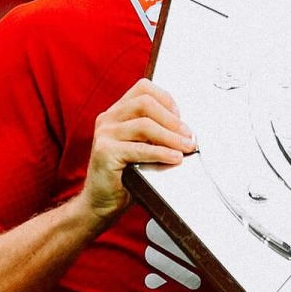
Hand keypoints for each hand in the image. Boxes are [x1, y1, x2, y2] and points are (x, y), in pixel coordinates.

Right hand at [82, 79, 195, 224]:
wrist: (101, 202)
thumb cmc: (126, 176)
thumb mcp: (143, 147)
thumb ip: (157, 133)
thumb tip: (187, 130)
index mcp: (118, 112)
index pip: (143, 88)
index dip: (166, 99)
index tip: (181, 116)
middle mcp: (108, 119)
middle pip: (145, 103)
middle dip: (172, 119)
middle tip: (188, 135)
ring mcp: (104, 134)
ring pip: (144, 125)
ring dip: (171, 136)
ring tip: (186, 147)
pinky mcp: (104, 152)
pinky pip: (138, 148)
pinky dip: (160, 152)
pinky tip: (174, 158)